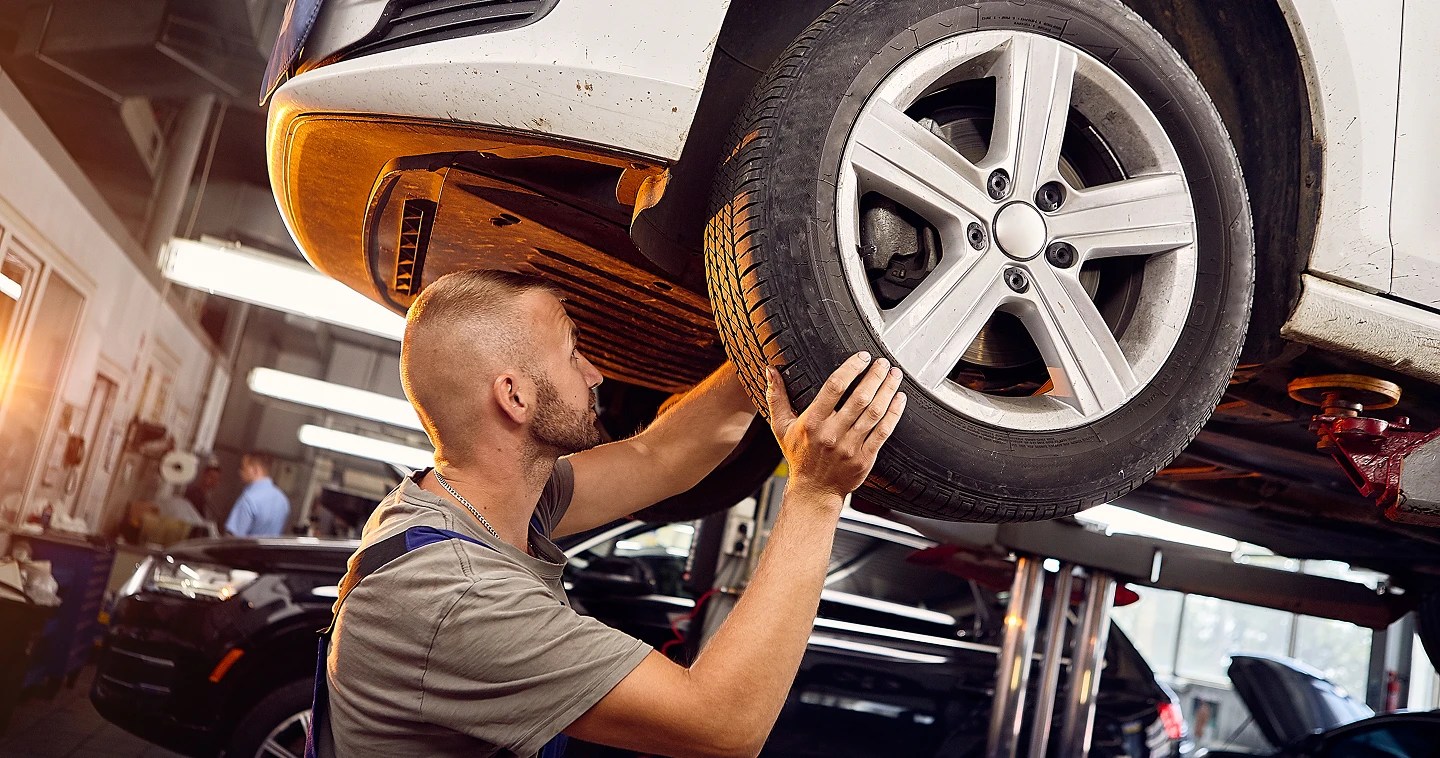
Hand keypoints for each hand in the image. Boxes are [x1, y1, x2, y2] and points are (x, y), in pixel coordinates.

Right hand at [766, 352, 906, 499]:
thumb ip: (777, 398)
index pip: (834, 388)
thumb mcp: (781, 427)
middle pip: (859, 398)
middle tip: (883, 362)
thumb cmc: (799, 456)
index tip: (863, 357)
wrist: (814, 490)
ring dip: (887, 391)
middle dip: (874, 376)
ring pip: (874, 413)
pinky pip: (883, 432)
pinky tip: (900, 399)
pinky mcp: (864, 458)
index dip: (851, 369)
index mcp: (812, 422)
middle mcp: (831, 434)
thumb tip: (771, 371)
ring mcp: (850, 447)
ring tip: (894, 375)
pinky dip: (894, 414)